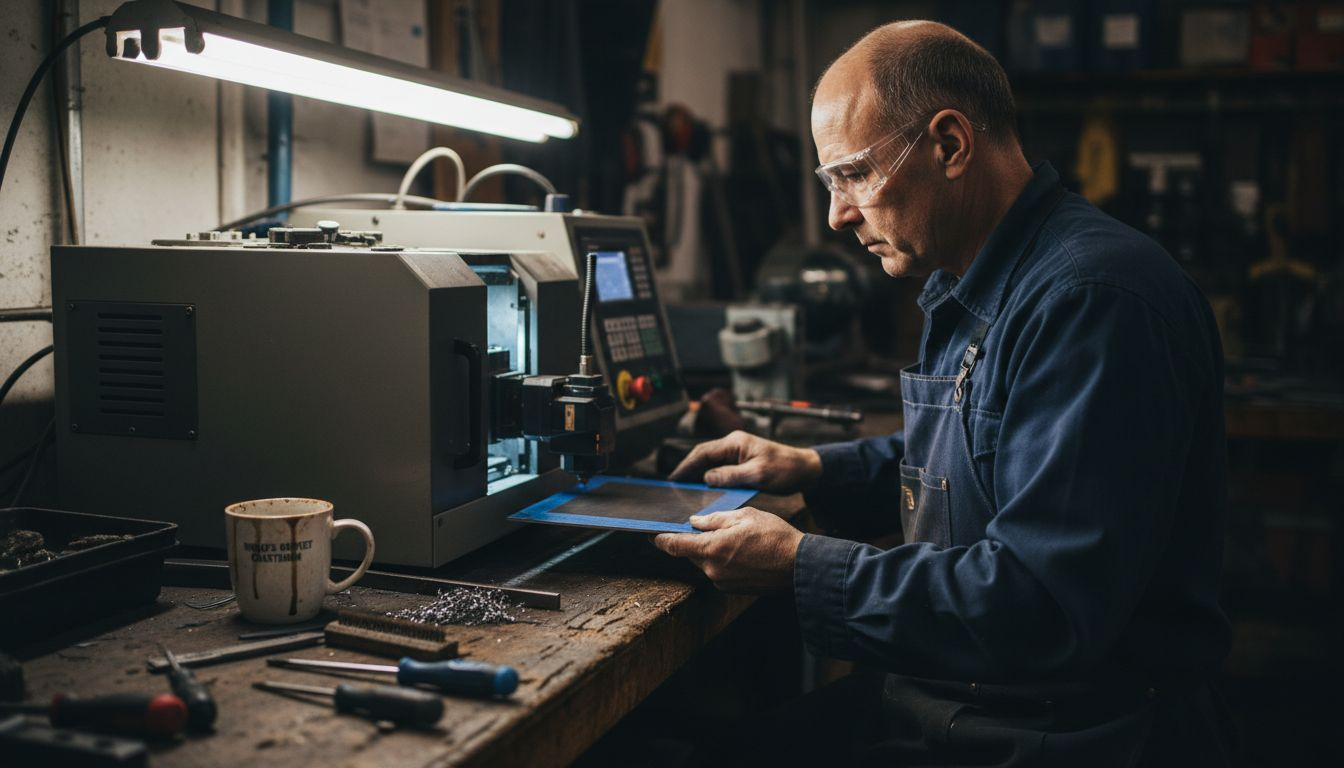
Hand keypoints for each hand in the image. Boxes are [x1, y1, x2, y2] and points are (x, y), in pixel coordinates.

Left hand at [654, 508, 803, 592]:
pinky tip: (742, 552)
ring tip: (736, 539)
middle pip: (691, 553)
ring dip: (712, 551)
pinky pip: (719, 571)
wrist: (799, 566)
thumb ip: (715, 520)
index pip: (674, 546)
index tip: (651, 535)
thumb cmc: (775, 537)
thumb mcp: (744, 516)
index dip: (660, 539)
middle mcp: (712, 570)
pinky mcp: (733, 589)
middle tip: (707, 528)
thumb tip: (695, 523)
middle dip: (694, 541)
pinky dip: (723, 561)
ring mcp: (722, 582)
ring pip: (706, 562)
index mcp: (711, 549)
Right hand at [669, 430, 822, 493]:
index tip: (673, 478)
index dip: (686, 465)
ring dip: (698, 475)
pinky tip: (704, 490)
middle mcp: (734, 445)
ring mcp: (738, 453)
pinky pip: (721, 470)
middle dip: (687, 469)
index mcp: (735, 443)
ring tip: (683, 489)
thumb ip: (731, 475)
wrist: (806, 470)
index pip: (703, 452)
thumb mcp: (758, 474)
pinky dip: (710, 478)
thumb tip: (707, 478)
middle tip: (673, 486)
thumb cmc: (786, 469)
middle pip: (703, 456)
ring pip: (710, 463)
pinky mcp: (743, 463)